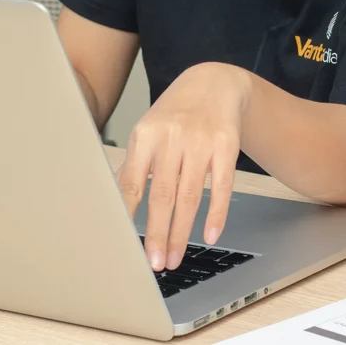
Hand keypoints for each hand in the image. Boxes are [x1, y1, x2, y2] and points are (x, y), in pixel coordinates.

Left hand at [117, 62, 251, 271]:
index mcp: (146, 135)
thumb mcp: (148, 131)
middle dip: (158, 233)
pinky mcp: (227, 146)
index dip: (129, 217)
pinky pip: (222, 187)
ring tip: (176, 256)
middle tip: (156, 262)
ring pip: (190, 195)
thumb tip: (118, 204)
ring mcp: (201, 141)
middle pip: (163, 194)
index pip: (133, 183)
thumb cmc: (175, 114)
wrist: (214, 83)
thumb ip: (136, 165)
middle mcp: (173, 137)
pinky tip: (211, 235)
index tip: (126, 245)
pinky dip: (217, 214)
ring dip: (183, 232)